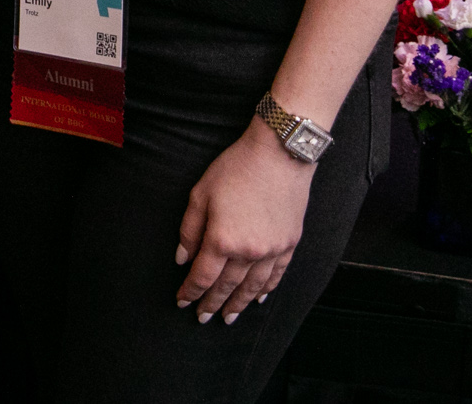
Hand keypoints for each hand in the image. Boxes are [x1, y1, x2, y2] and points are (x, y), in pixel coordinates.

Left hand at [174, 121, 315, 323]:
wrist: (279, 155)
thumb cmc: (235, 169)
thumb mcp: (201, 194)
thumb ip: (190, 230)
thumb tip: (183, 259)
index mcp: (222, 240)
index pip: (203, 276)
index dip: (190, 291)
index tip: (182, 301)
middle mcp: (248, 251)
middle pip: (227, 286)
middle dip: (212, 304)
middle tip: (203, 317)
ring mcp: (272, 250)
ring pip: (252, 287)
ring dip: (239, 304)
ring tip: (230, 317)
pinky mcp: (289, 244)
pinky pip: (276, 275)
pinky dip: (265, 290)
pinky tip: (258, 298)